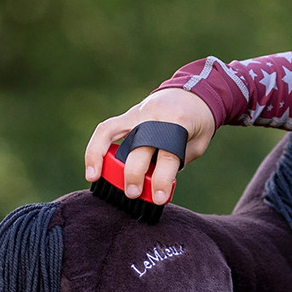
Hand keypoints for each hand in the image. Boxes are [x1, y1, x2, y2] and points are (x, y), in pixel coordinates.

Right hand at [84, 88, 216, 204]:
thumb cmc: (198, 122)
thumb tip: (155, 184)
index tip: (158, 199)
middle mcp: (154, 115)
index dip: (162, 179)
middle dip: (133, 173)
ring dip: (101, 156)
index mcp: (178, 121)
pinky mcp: (128, 114)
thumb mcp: (198, 144)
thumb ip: (178, 161)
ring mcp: (138, 112)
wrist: (195, 92)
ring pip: (111, 131)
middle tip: (132, 194)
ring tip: (95, 178)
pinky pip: (106, 129)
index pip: (167, 154)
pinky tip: (93, 167)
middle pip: (138, 145)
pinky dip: (95, 147)